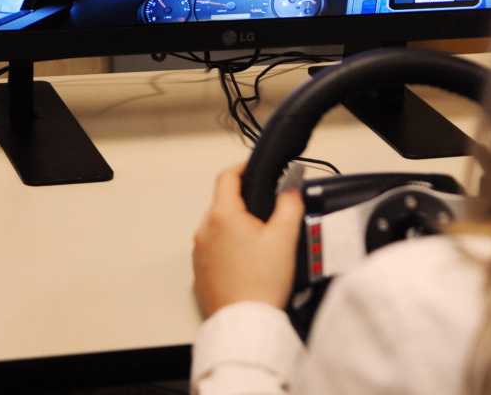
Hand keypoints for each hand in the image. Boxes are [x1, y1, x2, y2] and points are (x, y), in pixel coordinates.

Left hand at [193, 163, 305, 318]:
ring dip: (237, 229)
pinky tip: (250, 266)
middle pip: (224, 204)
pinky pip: (215, 252)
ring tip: (262, 247)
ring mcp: (200, 254)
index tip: (254, 168)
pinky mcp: (200, 274)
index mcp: (222, 216)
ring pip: (219, 229)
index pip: (227, 177)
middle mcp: (205, 232)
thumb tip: (290, 191)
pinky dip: (230, 251)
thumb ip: (289, 205)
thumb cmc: (260, 283)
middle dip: (246, 204)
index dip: (243, 167)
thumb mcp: (285, 237)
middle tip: (270, 216)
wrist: (245, 323)